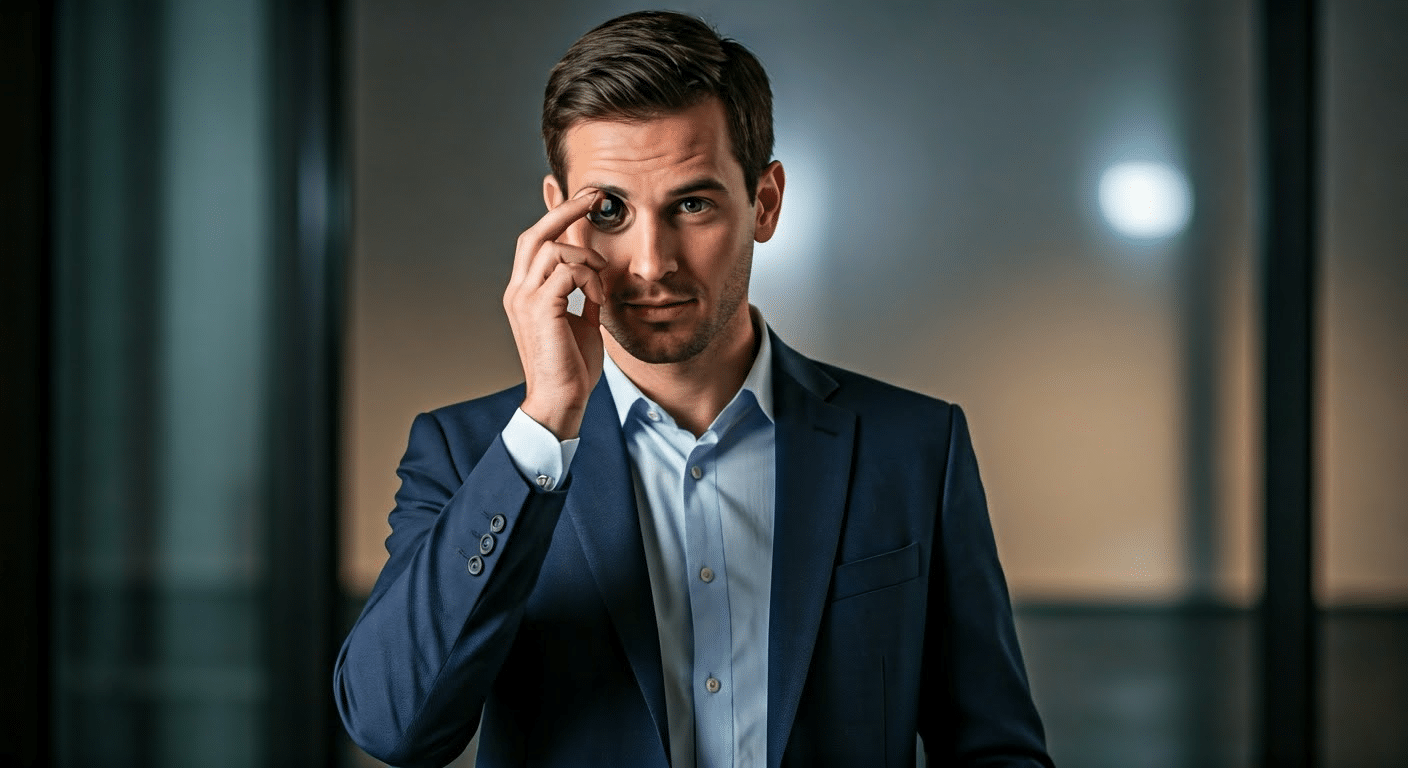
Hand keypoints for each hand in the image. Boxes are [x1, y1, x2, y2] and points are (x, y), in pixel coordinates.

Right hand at [503, 189, 607, 439]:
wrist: (561, 400)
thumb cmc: (571, 367)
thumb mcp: (582, 322)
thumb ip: (583, 296)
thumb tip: (597, 275)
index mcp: (524, 291)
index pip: (535, 241)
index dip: (559, 216)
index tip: (587, 199)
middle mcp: (518, 290)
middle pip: (536, 233)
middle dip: (567, 210)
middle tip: (597, 198)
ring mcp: (525, 299)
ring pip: (553, 249)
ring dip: (586, 260)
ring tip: (600, 284)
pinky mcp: (540, 309)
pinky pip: (567, 272)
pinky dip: (589, 279)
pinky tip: (598, 299)